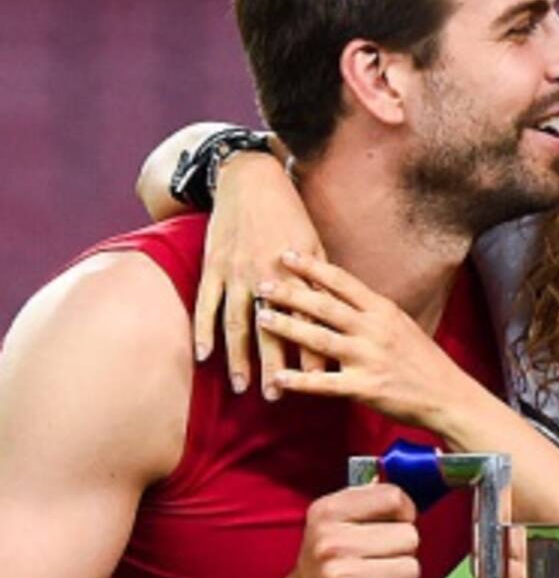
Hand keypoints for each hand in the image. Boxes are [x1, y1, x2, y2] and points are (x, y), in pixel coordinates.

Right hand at [195, 150, 325, 398]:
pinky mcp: (213, 267)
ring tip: (241, 386)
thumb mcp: (314, 245)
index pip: (308, 321)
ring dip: (238, 357)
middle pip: (272, 329)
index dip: (313, 352)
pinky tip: (203, 356)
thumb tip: (337, 316)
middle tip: (275, 397)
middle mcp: (266, 276)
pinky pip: (205, 304)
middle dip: (273, 365)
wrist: (250, 180)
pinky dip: (203, 330)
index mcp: (296, 273)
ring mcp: (235, 273)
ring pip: (237, 322)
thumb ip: (322, 281)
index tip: (321, 382)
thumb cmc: (290, 216)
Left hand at [254, 252, 465, 430]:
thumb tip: (342, 294)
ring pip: (319, 338)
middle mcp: (374, 330)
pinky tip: (279, 376)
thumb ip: (372, 311)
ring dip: (287, 327)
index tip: (287, 254)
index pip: (342, 282)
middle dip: (290, 292)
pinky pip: (325, 383)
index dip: (312, 267)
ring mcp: (369, 358)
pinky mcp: (365, 388)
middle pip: (325, 305)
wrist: (448, 396)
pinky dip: (299, 380)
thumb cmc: (424, 362)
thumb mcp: (401, 326)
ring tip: (261, 318)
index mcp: (383, 311)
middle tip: (262, 283)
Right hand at [277, 482, 419, 577]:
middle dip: (401, 552)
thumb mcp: (333, 523)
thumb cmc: (324, 567)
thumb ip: (368, 502)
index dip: (404, 513)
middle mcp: (330, 541)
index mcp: (328, 512)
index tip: (395, 524)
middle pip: (409, 536)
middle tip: (377, 561)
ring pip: (410, 568)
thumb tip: (402, 495)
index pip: (392, 497)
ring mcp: (339, 575)